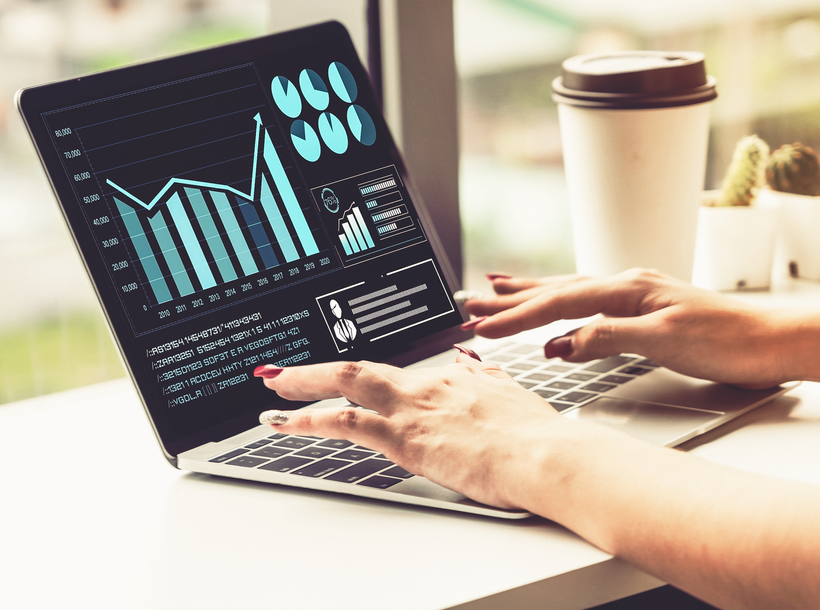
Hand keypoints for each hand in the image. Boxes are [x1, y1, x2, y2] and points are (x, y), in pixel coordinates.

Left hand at [255, 352, 564, 508]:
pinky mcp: (404, 436)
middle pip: (362, 369)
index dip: (371, 380)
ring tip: (274, 389)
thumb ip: (487, 380)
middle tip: (284, 372)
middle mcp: (428, 385)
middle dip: (319, 370)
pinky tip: (285, 422)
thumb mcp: (512, 397)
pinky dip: (308, 418)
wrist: (545, 454)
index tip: (355, 383)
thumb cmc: (537, 437)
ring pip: (345, 383)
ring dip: (303, 385)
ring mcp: (413, 407)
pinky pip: (344, 421)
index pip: (401, 376)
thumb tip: (473, 365)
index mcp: (454, 380)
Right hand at [465, 269, 784, 388]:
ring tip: (498, 287)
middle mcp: (627, 283)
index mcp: (628, 288)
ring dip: (531, 293)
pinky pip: (589, 301)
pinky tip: (557, 306)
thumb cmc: (728, 341)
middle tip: (470, 300)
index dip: (516, 316)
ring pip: (570, 290)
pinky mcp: (645, 307)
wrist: (773, 342)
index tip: (481, 327)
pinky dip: (562, 302)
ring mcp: (636, 293)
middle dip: (510, 297)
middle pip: (556, 289)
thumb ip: (609, 337)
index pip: (558, 302)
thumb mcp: (665, 341)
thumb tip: (560, 342)